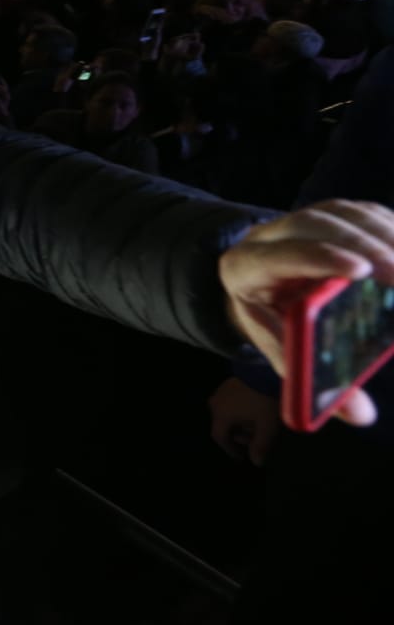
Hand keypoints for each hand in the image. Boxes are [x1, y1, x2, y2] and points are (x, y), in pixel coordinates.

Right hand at [208, 377, 280, 465]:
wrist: (265, 370)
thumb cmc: (263, 401)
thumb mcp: (266, 426)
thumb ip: (261, 446)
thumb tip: (256, 462)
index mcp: (221, 415)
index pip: (220, 437)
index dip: (230, 449)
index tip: (241, 457)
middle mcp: (216, 404)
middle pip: (223, 426)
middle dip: (238, 435)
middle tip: (254, 439)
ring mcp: (220, 392)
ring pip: (226, 414)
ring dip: (239, 423)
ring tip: (256, 424)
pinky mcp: (228, 383)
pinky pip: (229, 403)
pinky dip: (239, 411)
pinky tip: (253, 410)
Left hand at [219, 200, 393, 427]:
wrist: (255, 289)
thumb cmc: (269, 323)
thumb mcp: (281, 350)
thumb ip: (312, 379)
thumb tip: (360, 414)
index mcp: (244, 268)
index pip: (279, 256)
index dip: (318, 259)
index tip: (359, 271)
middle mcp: (266, 236)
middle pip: (311, 226)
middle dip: (360, 246)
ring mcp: (295, 219)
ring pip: (337, 212)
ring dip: (380, 233)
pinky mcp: (325, 214)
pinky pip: (357, 210)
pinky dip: (387, 225)